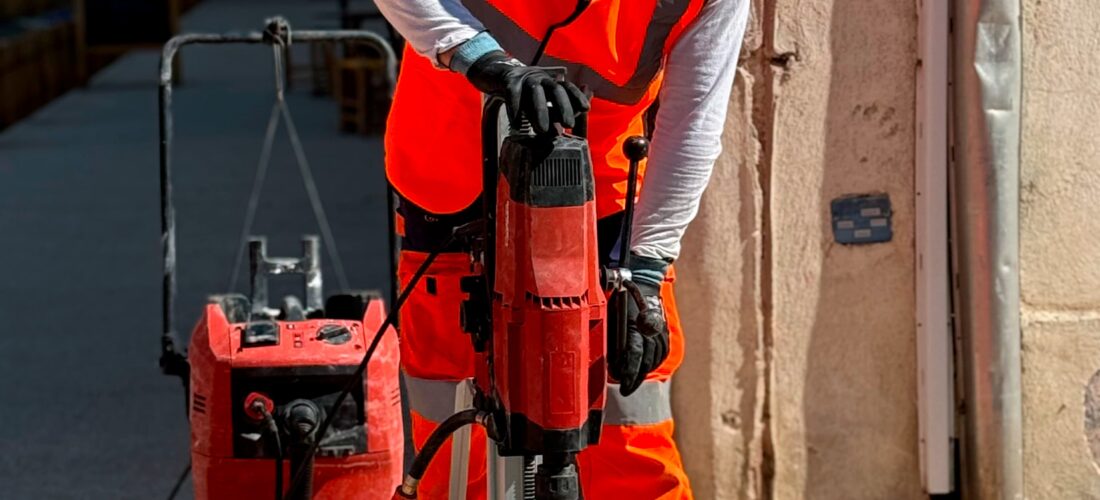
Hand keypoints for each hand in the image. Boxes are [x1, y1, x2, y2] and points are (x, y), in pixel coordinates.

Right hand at [465, 51, 588, 134]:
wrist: (495, 75)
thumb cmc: (522, 94)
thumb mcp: (539, 102)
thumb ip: (552, 112)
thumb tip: (563, 129)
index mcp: (550, 81)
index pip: (567, 87)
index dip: (577, 97)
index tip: (586, 109)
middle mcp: (540, 77)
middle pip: (555, 89)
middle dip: (563, 106)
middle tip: (568, 125)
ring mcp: (524, 77)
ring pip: (536, 92)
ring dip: (541, 111)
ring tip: (543, 130)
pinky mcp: (508, 81)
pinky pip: (513, 94)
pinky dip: (515, 109)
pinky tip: (517, 125)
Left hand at [608, 279, 669, 395]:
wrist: (644, 285)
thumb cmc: (623, 300)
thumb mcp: (613, 317)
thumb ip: (615, 339)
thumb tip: (612, 361)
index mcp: (636, 328)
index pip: (634, 357)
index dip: (629, 375)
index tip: (623, 386)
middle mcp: (650, 332)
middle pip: (645, 363)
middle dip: (635, 378)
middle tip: (626, 388)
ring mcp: (660, 333)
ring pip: (654, 360)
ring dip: (643, 371)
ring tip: (633, 380)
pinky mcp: (665, 334)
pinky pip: (661, 354)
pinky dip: (653, 362)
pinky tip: (645, 368)